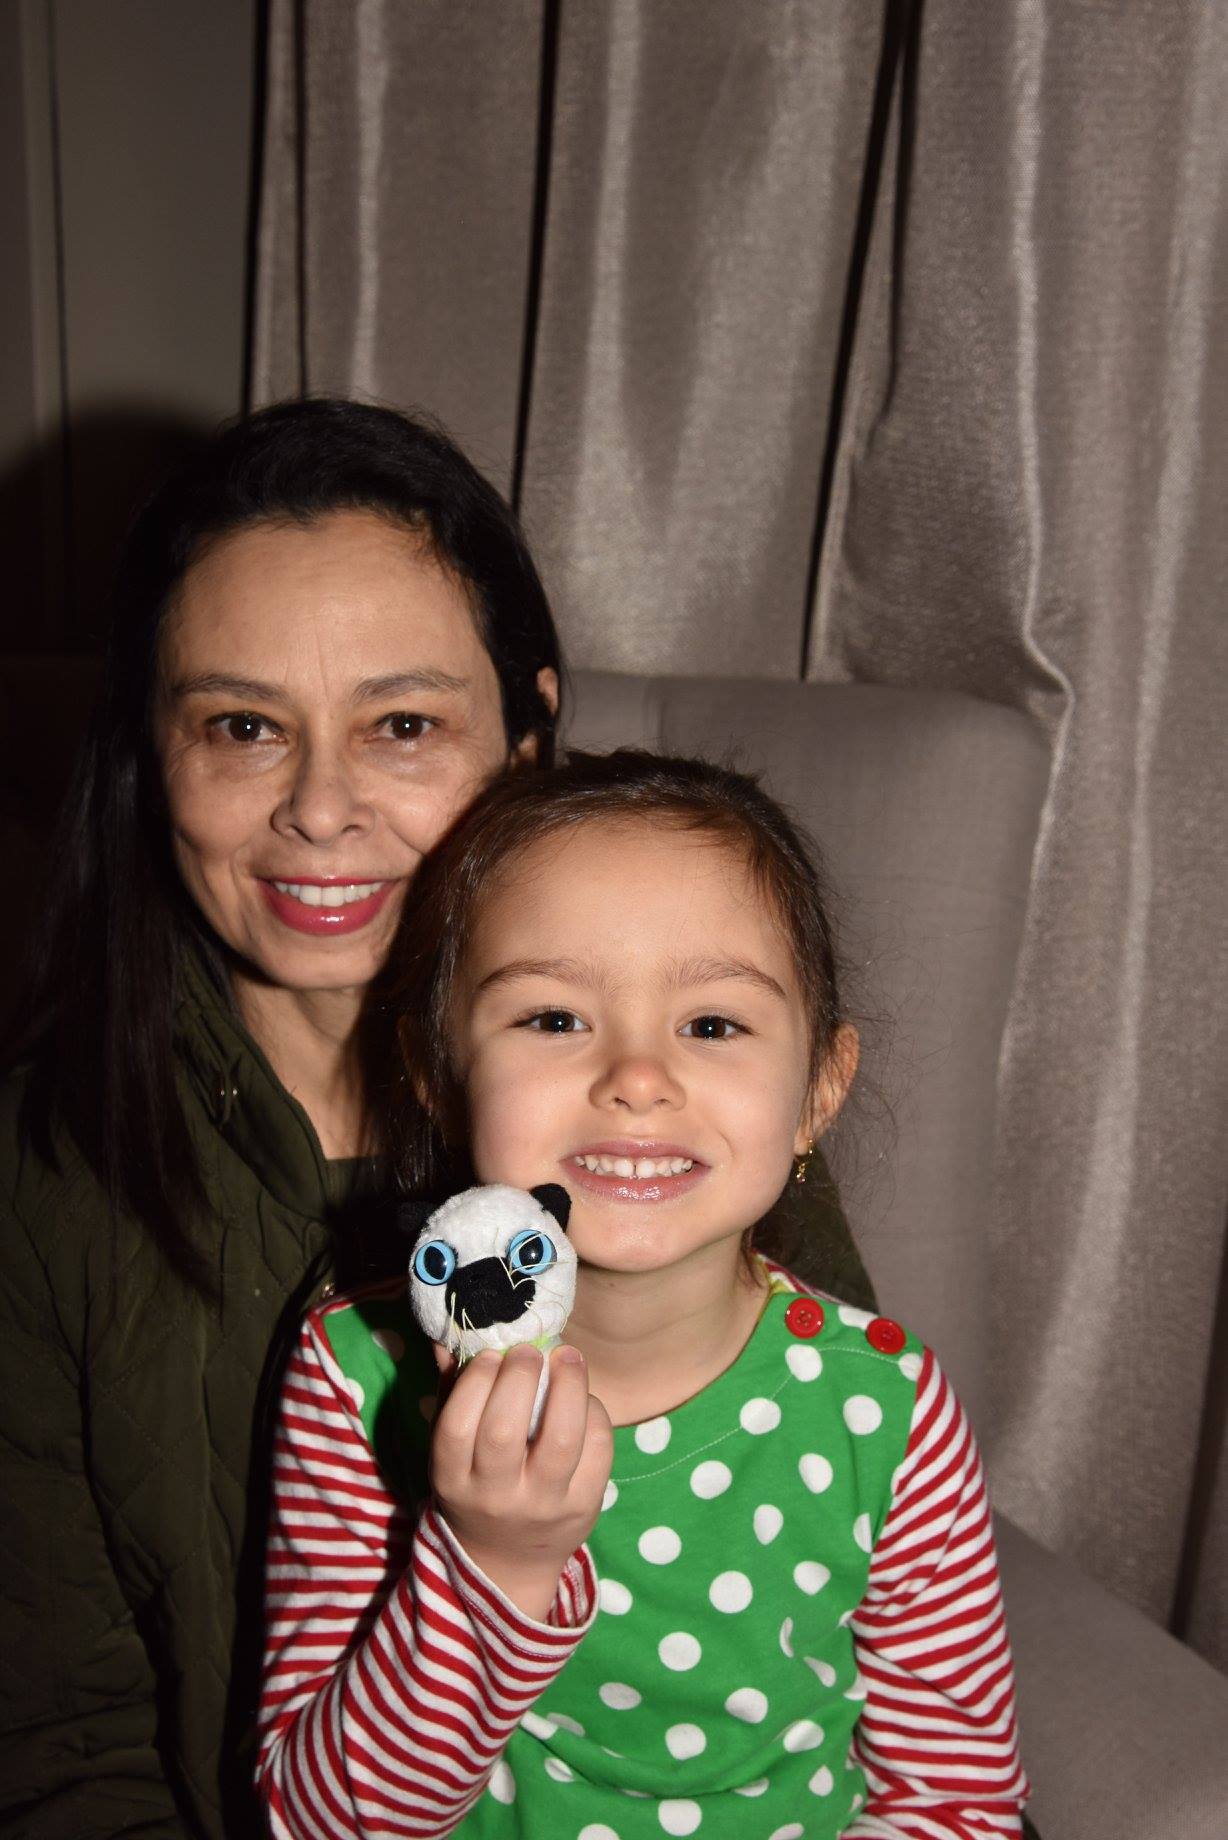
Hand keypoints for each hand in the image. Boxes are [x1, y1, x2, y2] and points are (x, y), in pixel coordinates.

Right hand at [428, 1343, 612, 1622]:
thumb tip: (455, 1334)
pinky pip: (597, 1450)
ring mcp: (543, 1505)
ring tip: (568, 1355)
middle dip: (520, 1377)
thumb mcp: (453, 1452)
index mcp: (454, 1480)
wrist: (508, 1560)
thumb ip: (453, 1393)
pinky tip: (585, 1397)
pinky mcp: (585, 1507)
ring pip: (561, 1439)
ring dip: (568, 1385)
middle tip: (529, 1351)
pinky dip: (595, 1412)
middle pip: (504, 1432)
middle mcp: (496, 1497)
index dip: (475, 1382)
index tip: (492, 1354)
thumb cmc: (477, 1484)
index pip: (456, 1429)